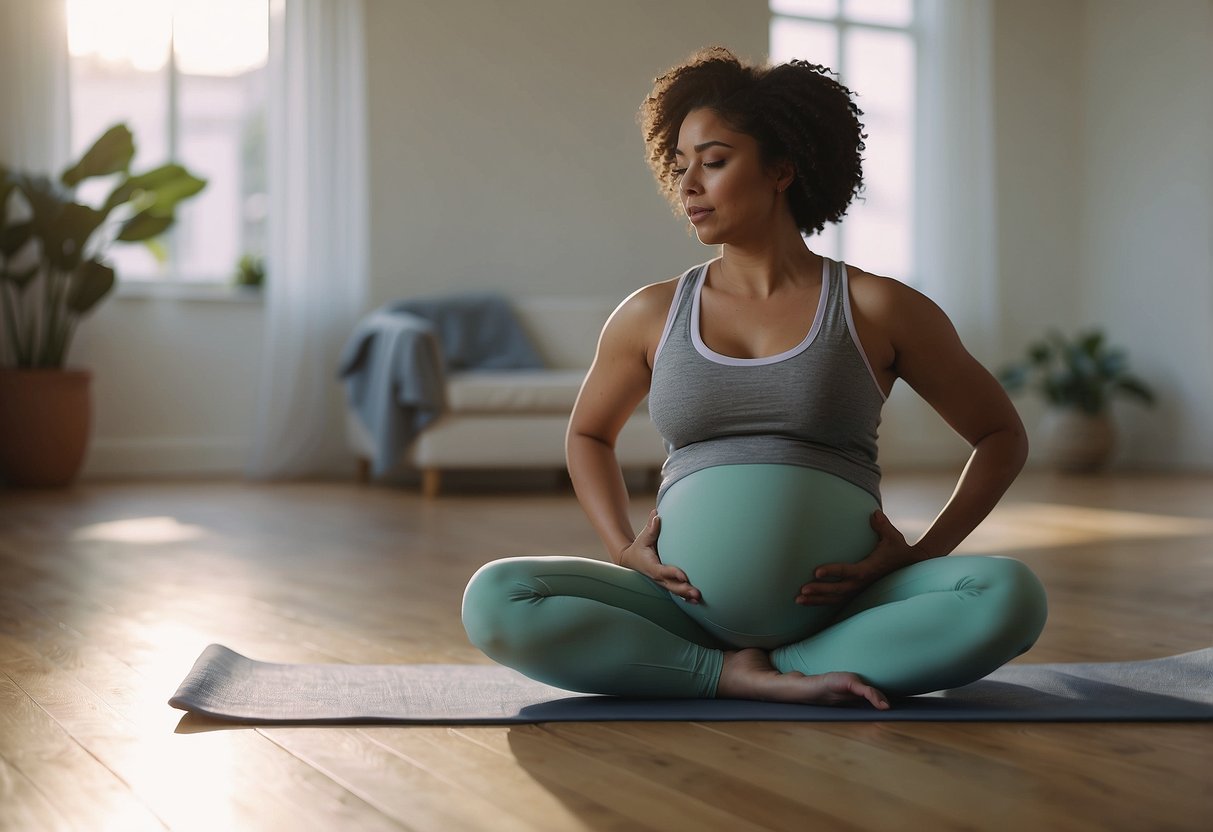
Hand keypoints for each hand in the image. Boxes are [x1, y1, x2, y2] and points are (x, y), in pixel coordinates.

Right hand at [619, 510, 701, 603]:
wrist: (631, 560)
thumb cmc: (639, 548)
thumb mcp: (643, 538)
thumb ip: (651, 528)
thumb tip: (656, 515)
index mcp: (651, 565)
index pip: (662, 571)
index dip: (673, 574)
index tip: (684, 576)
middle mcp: (657, 576)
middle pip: (671, 585)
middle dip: (683, 590)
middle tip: (696, 593)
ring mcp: (661, 582)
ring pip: (674, 591)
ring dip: (686, 596)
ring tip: (698, 599)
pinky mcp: (666, 584)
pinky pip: (675, 592)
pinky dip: (685, 597)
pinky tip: (695, 601)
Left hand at [795, 510, 922, 605]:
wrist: (910, 566)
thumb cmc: (898, 550)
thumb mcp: (893, 537)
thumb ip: (882, 525)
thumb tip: (874, 513)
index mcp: (869, 569)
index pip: (848, 571)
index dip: (833, 572)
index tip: (816, 571)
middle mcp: (863, 583)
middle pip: (838, 590)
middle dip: (820, 591)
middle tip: (802, 590)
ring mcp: (860, 591)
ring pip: (836, 599)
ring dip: (817, 600)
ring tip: (799, 599)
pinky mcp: (857, 593)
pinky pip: (838, 601)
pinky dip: (823, 603)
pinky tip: (809, 602)